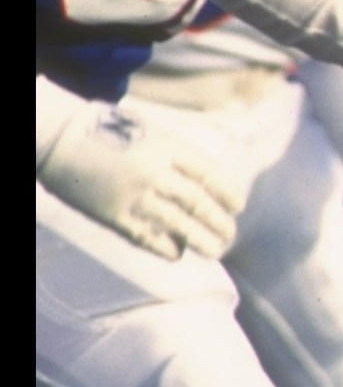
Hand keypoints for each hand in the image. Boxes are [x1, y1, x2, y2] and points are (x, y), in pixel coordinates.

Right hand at [39, 97, 243, 261]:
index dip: (226, 193)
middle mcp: (155, 171)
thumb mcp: (151, 134)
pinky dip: (164, 246)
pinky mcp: (113, 214)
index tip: (238, 207)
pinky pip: (145, 236)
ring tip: (215, 250)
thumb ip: (176, 157)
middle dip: (218, 221)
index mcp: (168, 147)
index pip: (208, 174)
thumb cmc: (109, 133)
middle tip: (230, 235)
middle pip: (197, 201)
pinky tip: (177, 253)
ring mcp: (134, 194)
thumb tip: (203, 187)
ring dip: (199, 239)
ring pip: (176, 223)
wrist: (61, 138)